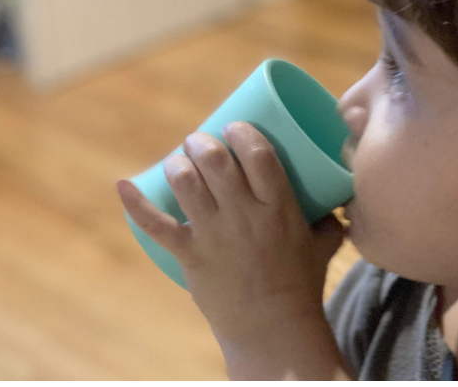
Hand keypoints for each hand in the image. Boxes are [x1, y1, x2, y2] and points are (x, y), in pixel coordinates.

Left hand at [117, 122, 344, 340]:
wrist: (273, 331)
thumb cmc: (301, 284)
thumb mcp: (323, 246)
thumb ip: (328, 220)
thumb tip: (334, 203)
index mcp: (278, 208)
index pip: (258, 154)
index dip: (242, 132)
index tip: (234, 127)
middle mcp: (243, 215)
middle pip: (214, 161)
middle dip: (201, 142)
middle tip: (199, 142)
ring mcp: (213, 235)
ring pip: (184, 183)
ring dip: (177, 164)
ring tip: (179, 161)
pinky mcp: (190, 255)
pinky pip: (156, 225)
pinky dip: (135, 204)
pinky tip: (123, 184)